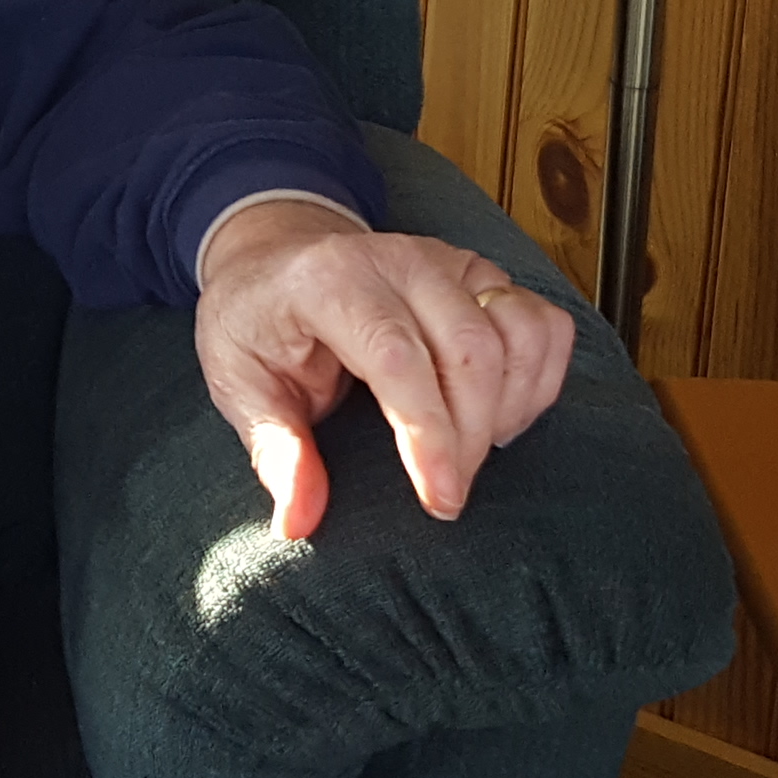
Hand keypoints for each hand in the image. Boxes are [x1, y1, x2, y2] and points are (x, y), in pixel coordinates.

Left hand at [192, 199, 574, 538]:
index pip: (398, 357)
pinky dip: (538, 377)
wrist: (276, 256)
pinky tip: (500, 415)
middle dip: (471, 439)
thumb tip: (299, 521)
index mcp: (330, 282)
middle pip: (470, 351)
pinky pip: (543, 324)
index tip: (439, 500)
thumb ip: (273, 448)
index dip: (428, 435)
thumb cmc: (255, 320)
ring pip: (518, 334)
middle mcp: (398, 261)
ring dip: (511, 409)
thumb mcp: (235, 380)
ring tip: (471, 452)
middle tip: (447, 496)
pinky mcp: (482, 275)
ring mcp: (449, 262)